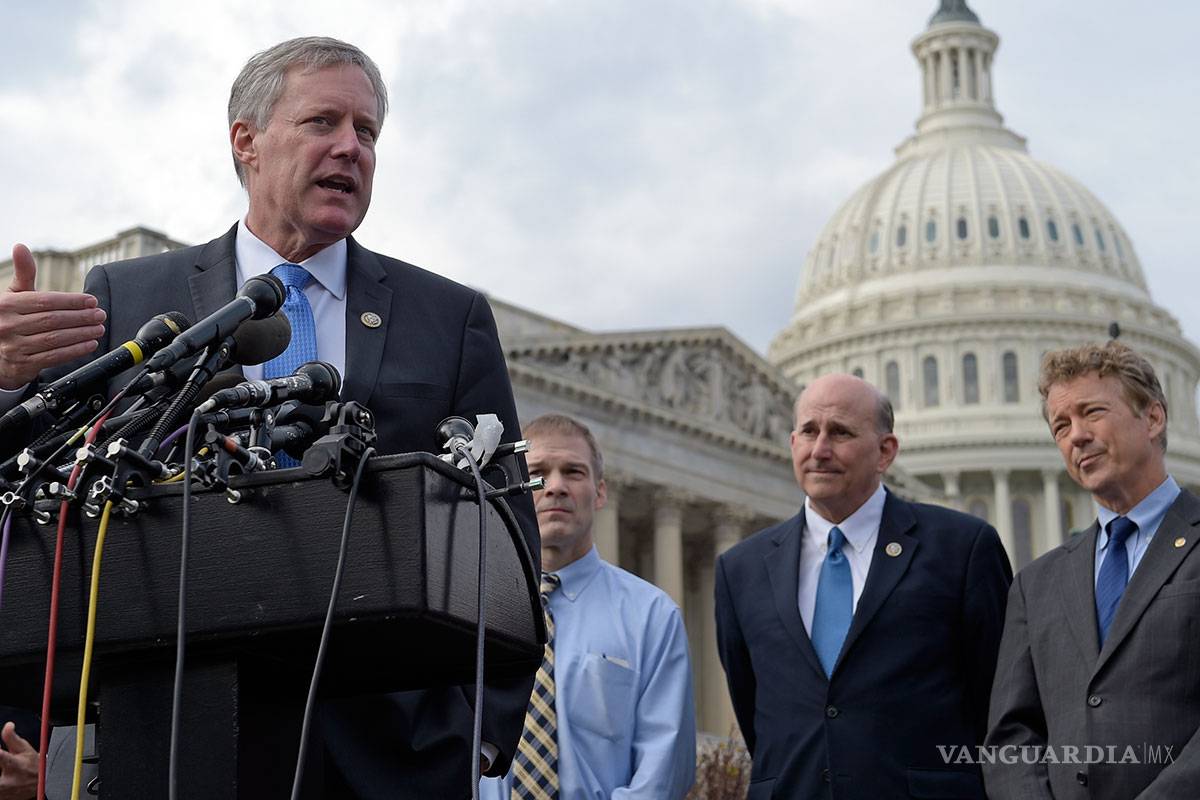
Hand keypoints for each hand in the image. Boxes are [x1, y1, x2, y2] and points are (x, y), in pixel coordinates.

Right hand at [0, 243, 105, 389]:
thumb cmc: (8, 318)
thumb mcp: (13, 295)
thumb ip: (23, 273)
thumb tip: (21, 246)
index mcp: (6, 305)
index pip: (44, 301)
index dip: (71, 301)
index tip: (91, 301)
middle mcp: (8, 325)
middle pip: (52, 320)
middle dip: (81, 317)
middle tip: (100, 315)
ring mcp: (14, 346)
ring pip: (55, 339)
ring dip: (81, 333)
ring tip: (98, 328)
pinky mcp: (22, 364)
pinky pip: (54, 357)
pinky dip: (75, 350)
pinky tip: (90, 344)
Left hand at [0, 721, 36, 799]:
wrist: (41, 785)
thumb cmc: (33, 765)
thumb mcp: (25, 749)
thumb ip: (12, 737)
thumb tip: (8, 725)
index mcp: (14, 765)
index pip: (0, 756)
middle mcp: (7, 781)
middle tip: (2, 764)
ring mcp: (3, 792)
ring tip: (4, 769)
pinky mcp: (2, 798)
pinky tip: (4, 777)